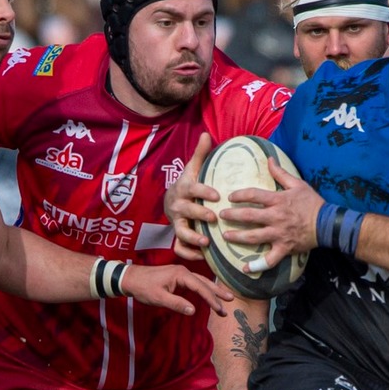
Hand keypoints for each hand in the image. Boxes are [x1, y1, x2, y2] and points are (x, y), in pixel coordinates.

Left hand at [121, 263, 232, 317]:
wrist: (130, 278)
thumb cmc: (143, 287)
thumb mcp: (158, 298)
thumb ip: (176, 304)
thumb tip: (193, 311)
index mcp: (180, 274)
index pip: (200, 287)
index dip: (211, 299)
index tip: (220, 309)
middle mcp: (183, 271)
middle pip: (204, 282)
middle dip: (217, 293)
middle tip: (230, 302)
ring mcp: (181, 273)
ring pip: (201, 281)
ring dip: (213, 290)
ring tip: (225, 298)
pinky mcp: (177, 276)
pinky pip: (195, 282)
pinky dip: (204, 288)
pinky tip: (209, 293)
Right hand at [167, 132, 219, 261]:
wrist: (171, 200)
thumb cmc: (189, 184)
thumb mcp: (193, 168)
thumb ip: (200, 154)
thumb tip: (206, 134)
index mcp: (184, 189)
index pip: (193, 189)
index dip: (203, 192)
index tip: (217, 195)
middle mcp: (178, 206)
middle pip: (187, 211)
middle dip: (199, 214)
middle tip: (214, 218)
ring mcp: (177, 222)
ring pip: (181, 232)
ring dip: (192, 237)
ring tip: (207, 242)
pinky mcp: (178, 235)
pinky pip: (179, 248)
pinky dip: (189, 253)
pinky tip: (203, 255)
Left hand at [218, 160, 321, 272]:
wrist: (328, 223)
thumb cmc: (312, 203)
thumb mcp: (298, 184)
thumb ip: (281, 173)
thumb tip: (269, 158)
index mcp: (278, 201)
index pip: (254, 195)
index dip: (239, 195)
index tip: (230, 197)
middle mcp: (276, 217)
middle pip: (249, 216)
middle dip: (232, 216)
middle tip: (221, 216)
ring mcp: (279, 234)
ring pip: (254, 237)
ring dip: (237, 237)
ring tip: (225, 236)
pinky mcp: (284, 248)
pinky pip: (269, 260)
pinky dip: (257, 266)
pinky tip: (244, 268)